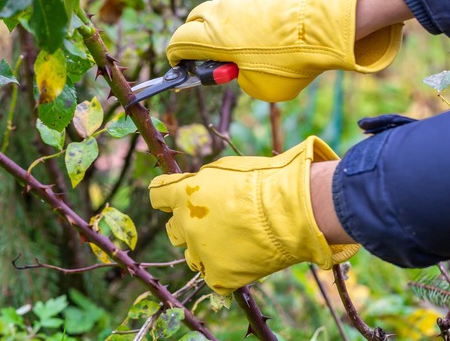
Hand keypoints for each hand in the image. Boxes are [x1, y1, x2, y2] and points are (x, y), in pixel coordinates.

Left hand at [149, 137, 360, 294]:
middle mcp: (186, 224)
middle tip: (212, 222)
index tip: (174, 197)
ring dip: (205, 249)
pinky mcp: (219, 276)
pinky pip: (212, 278)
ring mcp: (201, 252)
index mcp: (184, 193)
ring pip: (192, 256)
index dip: (166, 196)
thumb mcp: (226, 169)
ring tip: (232, 242)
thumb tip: (196, 186)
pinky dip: (224, 272)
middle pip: (173, 230)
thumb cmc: (265, 180)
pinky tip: (240, 261)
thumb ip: (204, 181)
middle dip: (187, 225)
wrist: (292, 210)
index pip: (157, 195)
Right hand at [166, 0, 403, 101]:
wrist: (328, 20)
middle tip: (212, 53)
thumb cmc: (293, 59)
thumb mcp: (262, 87)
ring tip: (247, 40)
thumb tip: (242, 68)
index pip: (179, 42)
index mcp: (213, 36)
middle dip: (197, 37)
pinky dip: (250, 12)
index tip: (181, 63)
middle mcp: (222, 9)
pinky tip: (270, 26)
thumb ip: (241, 78)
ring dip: (225, 23)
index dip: (177, 55)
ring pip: (222, 6)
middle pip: (196, 20)